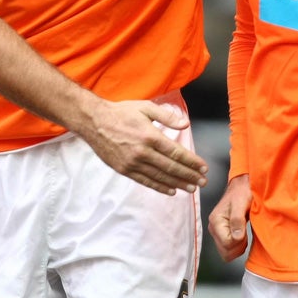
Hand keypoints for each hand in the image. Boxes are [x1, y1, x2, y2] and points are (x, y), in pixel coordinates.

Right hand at [83, 99, 207, 195]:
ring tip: (191, 188)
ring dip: (178, 183)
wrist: (94, 122)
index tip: (203, 168)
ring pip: (160, 177)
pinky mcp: (124, 170)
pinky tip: (171, 190)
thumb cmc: (121, 112)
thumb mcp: (146, 108)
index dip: (192, 162)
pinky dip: (159, 187)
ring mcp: (132, 163)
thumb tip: (186, 124)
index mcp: (150, 136)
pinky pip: (145, 181)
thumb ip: (167, 116)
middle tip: (203, 182)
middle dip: (189, 175)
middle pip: (171, 167)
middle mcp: (143, 152)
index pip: (176, 153)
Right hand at [208, 174, 251, 261]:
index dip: (239, 241)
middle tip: (244, 232)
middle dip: (238, 246)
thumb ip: (237, 219)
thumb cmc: (241, 193)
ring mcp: (216, 232)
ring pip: (226, 253)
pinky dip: (237, 246)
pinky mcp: (221, 235)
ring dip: (238, 247)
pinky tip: (241, 234)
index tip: (244, 230)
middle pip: (225, 252)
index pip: (227, 244)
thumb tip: (236, 237)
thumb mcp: (241, 203)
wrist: (241, 188)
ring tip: (243, 232)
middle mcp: (213, 228)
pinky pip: (228, 250)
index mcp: (216, 221)